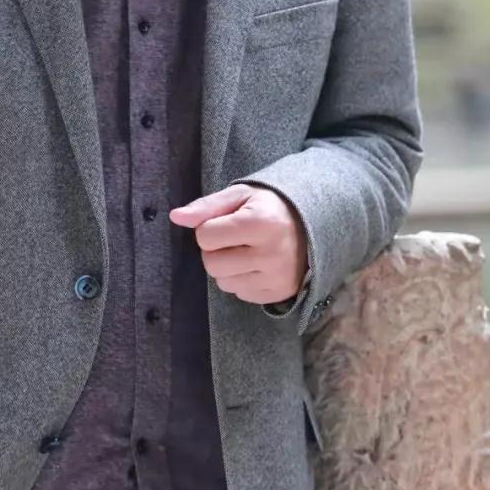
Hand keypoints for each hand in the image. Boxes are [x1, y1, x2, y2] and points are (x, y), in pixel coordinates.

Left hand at [169, 183, 306, 304]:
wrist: (314, 225)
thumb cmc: (270, 207)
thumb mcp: (240, 196)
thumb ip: (206, 207)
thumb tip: (175, 217)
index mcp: (260, 223)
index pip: (205, 237)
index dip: (210, 228)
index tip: (228, 222)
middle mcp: (270, 254)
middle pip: (211, 264)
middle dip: (215, 251)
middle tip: (235, 239)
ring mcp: (276, 277)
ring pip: (223, 282)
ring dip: (227, 268)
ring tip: (246, 252)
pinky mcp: (278, 294)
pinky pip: (240, 294)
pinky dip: (241, 280)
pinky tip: (256, 265)